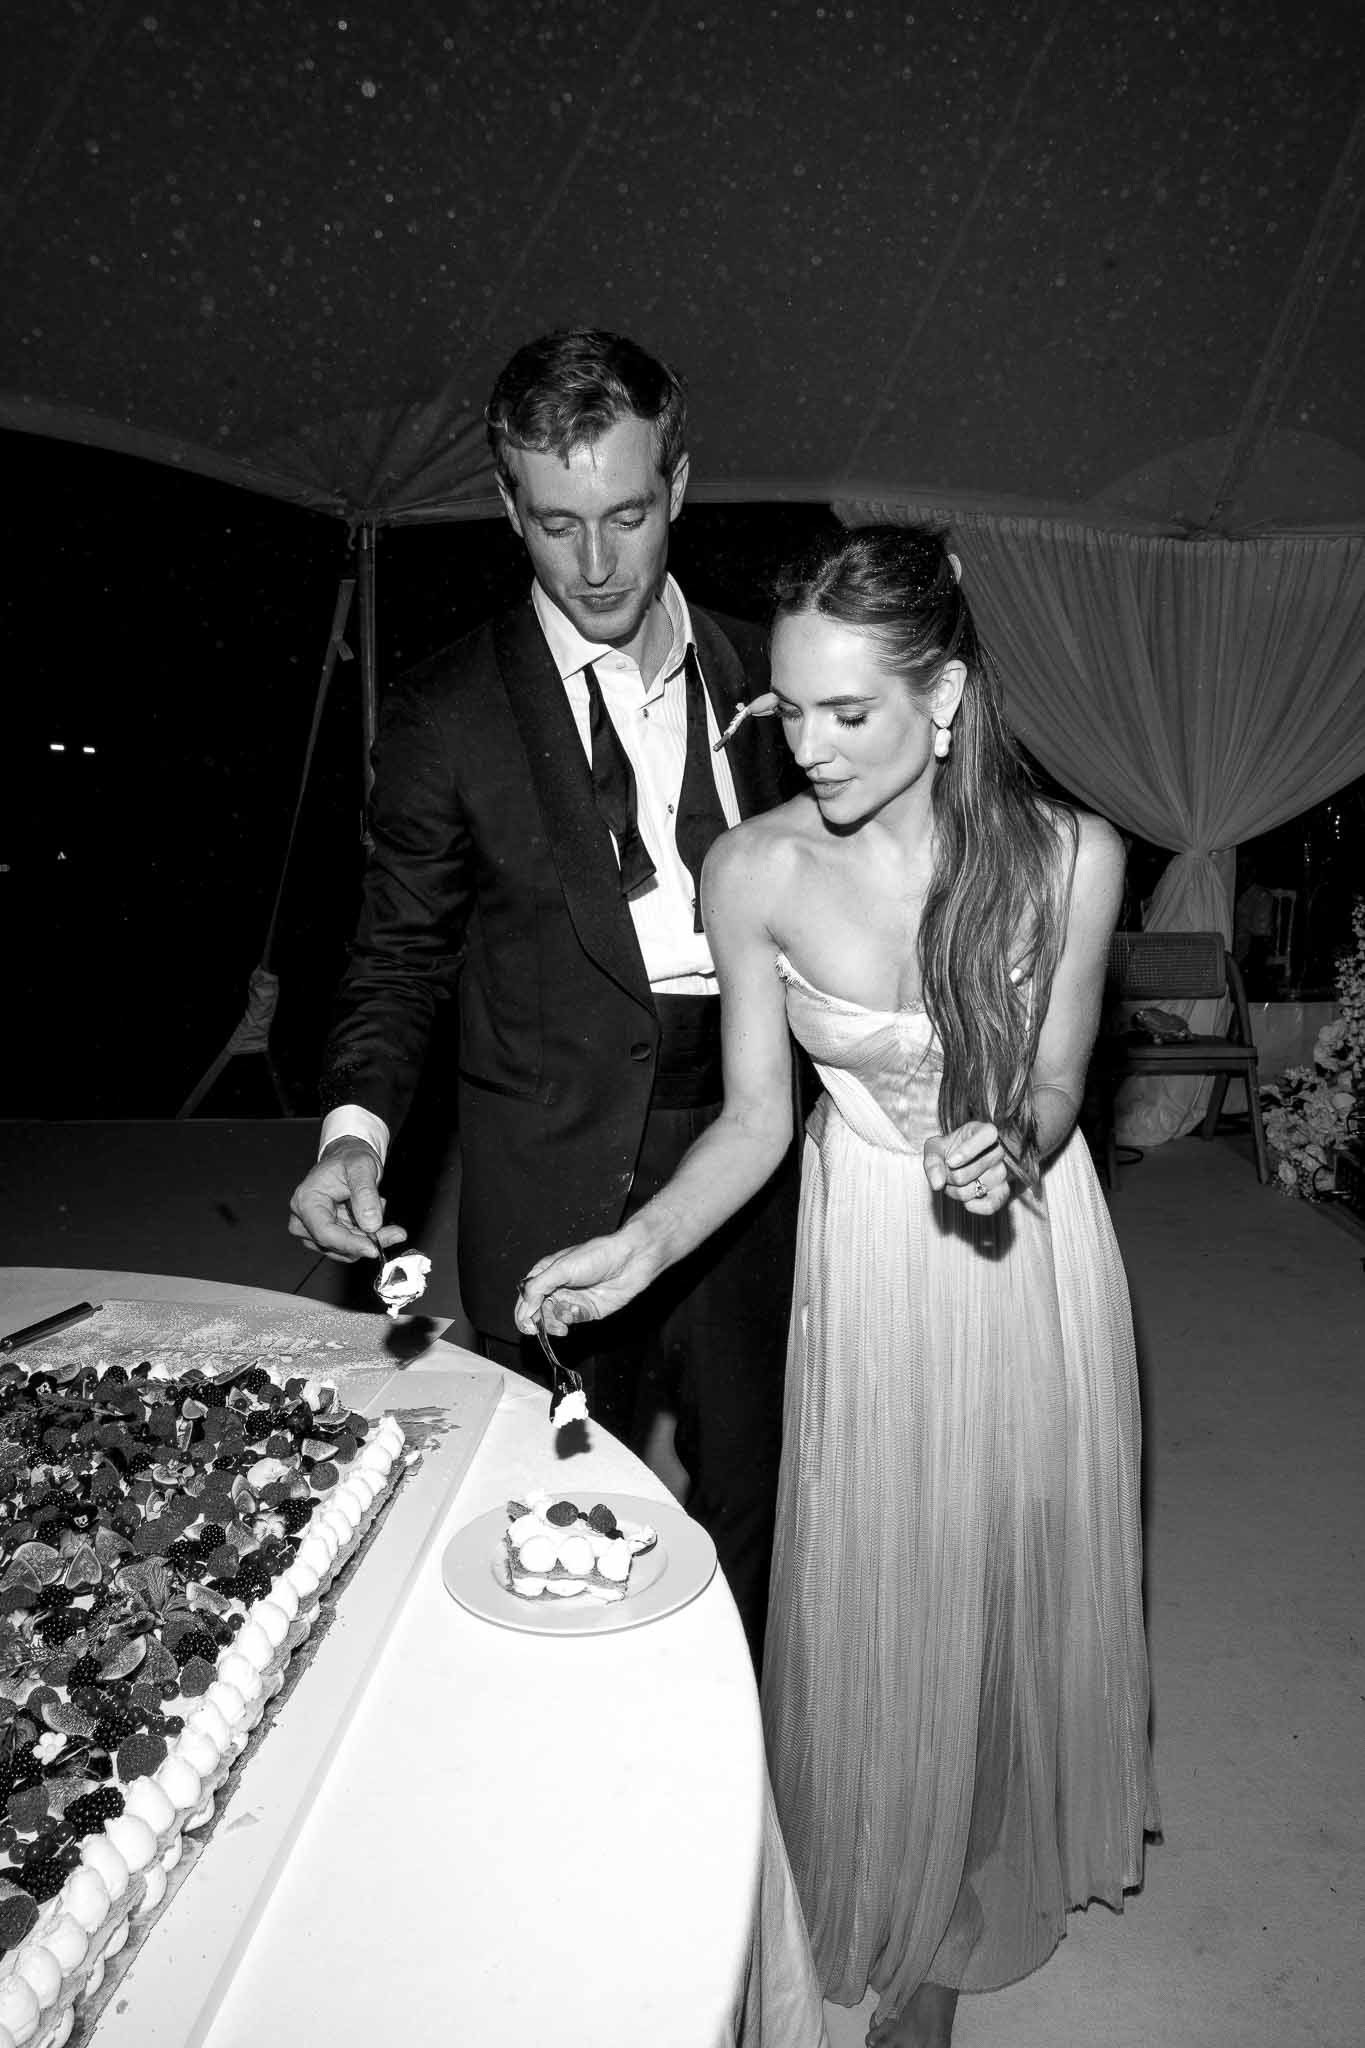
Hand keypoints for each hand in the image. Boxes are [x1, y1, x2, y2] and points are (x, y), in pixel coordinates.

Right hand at [287, 1138, 407, 1261]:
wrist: (348, 1158)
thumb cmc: (349, 1159)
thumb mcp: (362, 1167)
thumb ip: (365, 1194)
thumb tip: (371, 1224)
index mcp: (306, 1200)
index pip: (325, 1232)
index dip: (350, 1244)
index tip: (374, 1248)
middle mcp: (304, 1218)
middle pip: (335, 1244)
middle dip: (367, 1241)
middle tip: (395, 1232)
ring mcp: (314, 1229)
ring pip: (345, 1250)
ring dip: (370, 1239)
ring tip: (379, 1208)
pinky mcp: (328, 1235)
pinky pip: (350, 1246)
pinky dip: (368, 1238)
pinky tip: (374, 1216)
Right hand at [514, 1229, 659, 1336]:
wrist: (629, 1261)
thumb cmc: (597, 1255)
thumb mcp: (561, 1268)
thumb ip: (538, 1289)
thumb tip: (524, 1309)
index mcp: (546, 1273)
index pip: (525, 1296)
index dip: (523, 1312)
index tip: (527, 1325)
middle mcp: (557, 1287)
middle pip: (537, 1312)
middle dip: (540, 1321)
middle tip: (543, 1328)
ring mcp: (571, 1299)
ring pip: (553, 1319)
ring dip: (556, 1322)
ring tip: (565, 1320)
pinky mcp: (586, 1310)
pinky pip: (572, 1321)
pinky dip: (573, 1318)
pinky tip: (579, 1311)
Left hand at [922, 1120, 1011, 1214]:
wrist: (955, 1165)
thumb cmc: (947, 1152)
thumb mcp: (934, 1148)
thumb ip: (932, 1162)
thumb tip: (937, 1183)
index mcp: (984, 1132)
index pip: (988, 1135)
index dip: (968, 1150)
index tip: (950, 1162)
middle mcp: (998, 1151)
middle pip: (975, 1169)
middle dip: (952, 1176)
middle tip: (946, 1173)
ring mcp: (1002, 1172)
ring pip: (977, 1189)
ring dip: (957, 1192)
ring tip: (954, 1183)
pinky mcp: (1003, 1192)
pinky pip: (991, 1205)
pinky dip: (973, 1206)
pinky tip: (965, 1201)